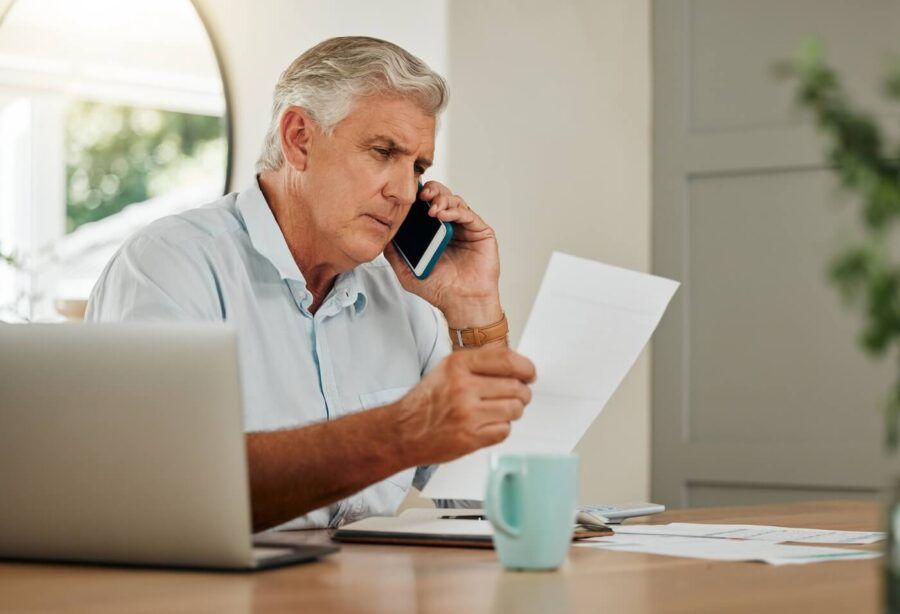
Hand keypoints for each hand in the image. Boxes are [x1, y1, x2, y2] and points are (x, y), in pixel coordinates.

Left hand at [384, 181, 501, 327]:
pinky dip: (455, 211)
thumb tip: (382, 236)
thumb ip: (394, 254)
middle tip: (421, 194)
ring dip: (442, 200)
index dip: (418, 197)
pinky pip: (468, 214)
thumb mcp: (407, 272)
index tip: (407, 195)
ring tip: (431, 208)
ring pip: (455, 202)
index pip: (426, 206)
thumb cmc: (439, 290)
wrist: (461, 303)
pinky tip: (443, 215)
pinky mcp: (481, 232)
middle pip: (442, 197)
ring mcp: (467, 228)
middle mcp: (451, 227)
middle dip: (431, 191)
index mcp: (434, 232)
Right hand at [393, 346, 536, 464]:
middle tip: (517, 395)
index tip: (530, 374)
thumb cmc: (427, 401)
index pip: (507, 360)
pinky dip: (501, 428)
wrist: (402, 431)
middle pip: (516, 386)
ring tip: (500, 411)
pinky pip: (504, 431)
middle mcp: (463, 387)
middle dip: (522, 393)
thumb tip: (517, 366)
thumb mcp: (448, 369)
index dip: (526, 368)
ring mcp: (467, 414)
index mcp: (458, 365)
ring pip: (514, 410)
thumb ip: (479, 364)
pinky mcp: (470, 438)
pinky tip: (487, 425)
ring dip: (513, 411)